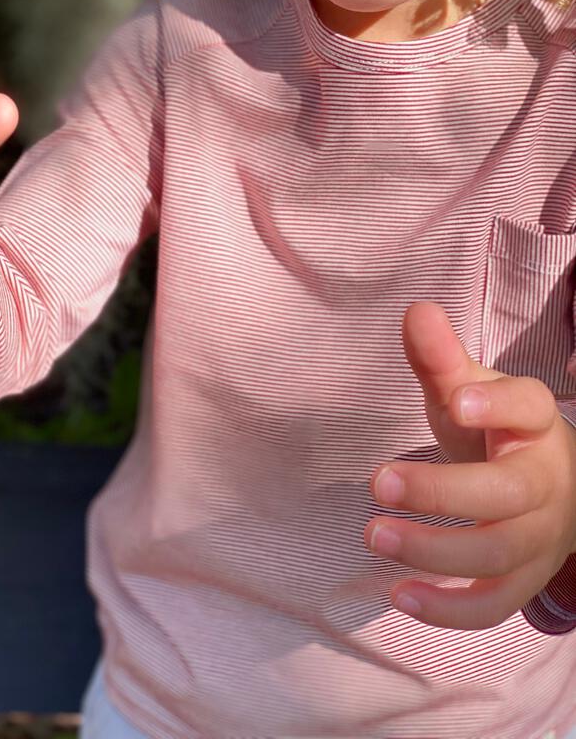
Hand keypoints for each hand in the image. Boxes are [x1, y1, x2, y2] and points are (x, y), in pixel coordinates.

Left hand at [364, 300, 575, 629]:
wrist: (549, 485)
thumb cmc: (494, 429)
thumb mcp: (467, 389)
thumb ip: (440, 358)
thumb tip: (417, 312)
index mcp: (533, 422)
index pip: (528, 406)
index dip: (497, 402)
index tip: (455, 398)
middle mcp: (545, 482)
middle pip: (505, 494)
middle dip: (441, 493)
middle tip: (376, 482)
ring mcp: (540, 537)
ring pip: (498, 555)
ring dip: (434, 551)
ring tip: (373, 534)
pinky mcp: (524, 579)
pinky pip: (496, 605)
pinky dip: (451, 610)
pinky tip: (400, 596)